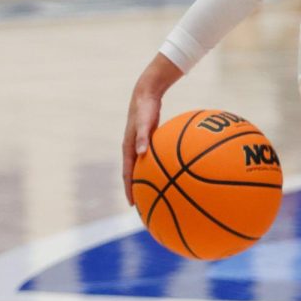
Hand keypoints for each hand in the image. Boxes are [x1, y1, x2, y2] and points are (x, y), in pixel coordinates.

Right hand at [121, 53, 182, 204]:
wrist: (146, 93)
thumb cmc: (145, 108)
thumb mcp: (144, 122)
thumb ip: (143, 137)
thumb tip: (142, 153)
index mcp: (129, 149)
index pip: (127, 175)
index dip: (129, 190)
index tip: (133, 205)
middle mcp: (133, 150)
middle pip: (134, 176)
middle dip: (138, 191)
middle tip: (145, 207)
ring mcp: (140, 146)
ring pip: (143, 169)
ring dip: (148, 182)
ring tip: (158, 195)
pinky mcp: (149, 142)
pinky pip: (152, 160)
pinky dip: (158, 168)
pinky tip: (172, 174)